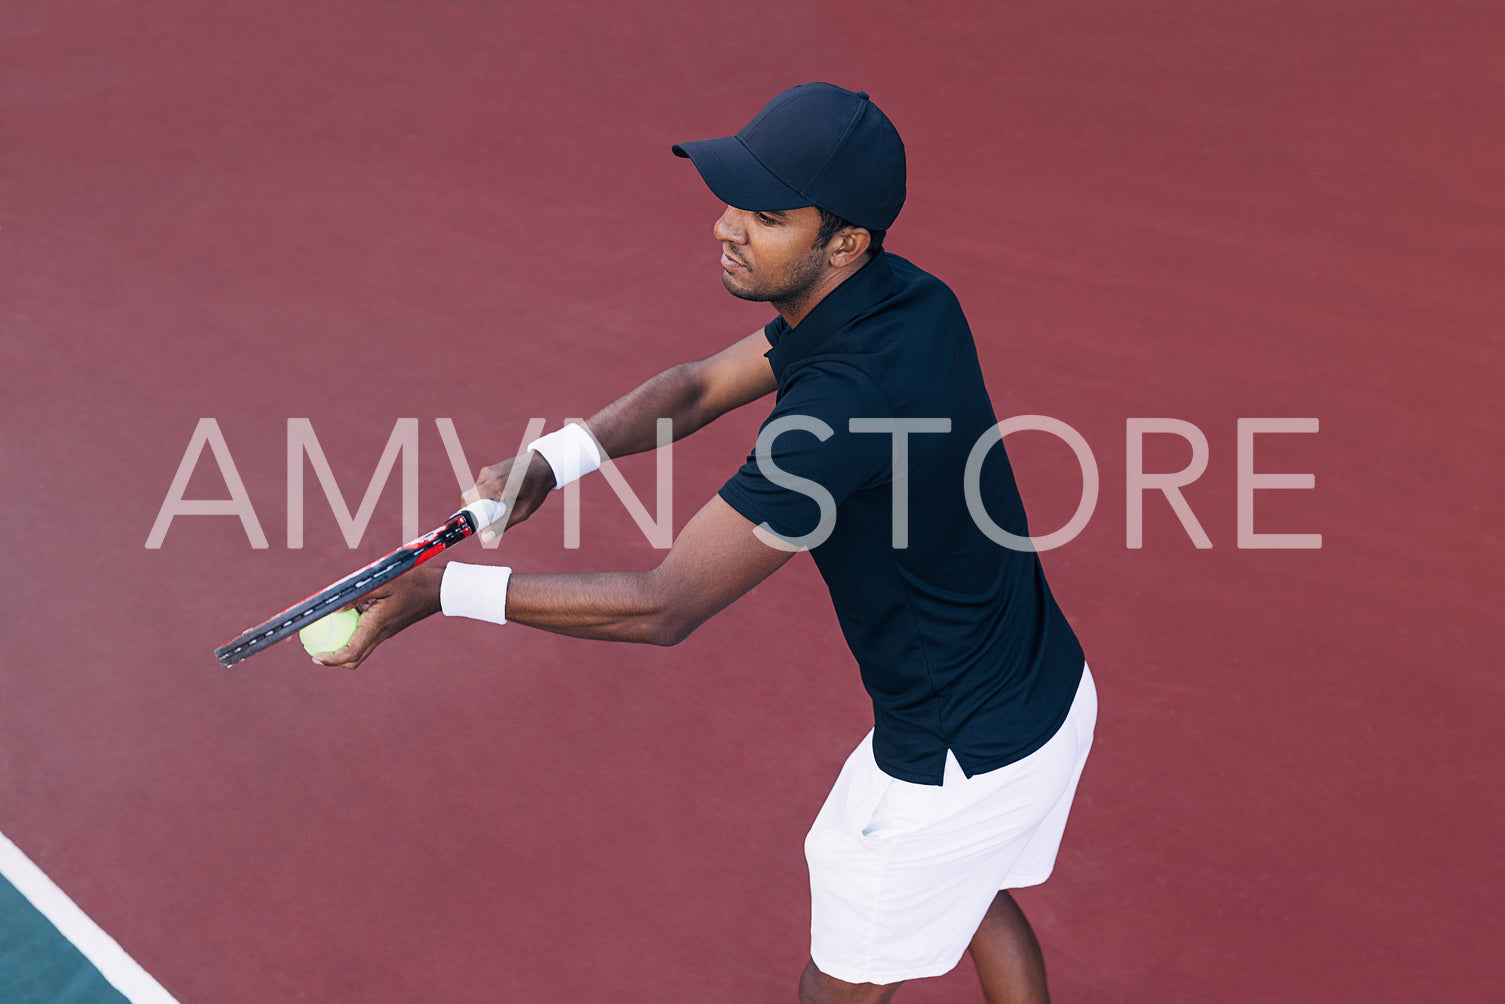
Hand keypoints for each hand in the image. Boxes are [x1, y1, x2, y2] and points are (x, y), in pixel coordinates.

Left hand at [312, 565, 444, 669]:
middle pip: (354, 658)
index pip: (352, 653)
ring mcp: (386, 632)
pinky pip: (367, 636)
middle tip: (315, 649)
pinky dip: (353, 633)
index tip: (315, 658)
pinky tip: (348, 614)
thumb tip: (332, 608)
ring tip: (326, 631)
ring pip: (361, 649)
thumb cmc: (413, 582)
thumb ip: (356, 596)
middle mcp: (381, 633)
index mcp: (377, 625)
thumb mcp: (382, 583)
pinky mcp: (388, 626)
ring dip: (342, 647)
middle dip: (334, 659)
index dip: (331, 660)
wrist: (438, 588)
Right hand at [463, 451, 555, 538]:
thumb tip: (485, 537)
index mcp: (496, 484)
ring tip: (502, 505)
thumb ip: (503, 524)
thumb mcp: (523, 510)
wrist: (543, 465)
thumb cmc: (536, 488)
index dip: (467, 514)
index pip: (468, 499)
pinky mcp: (488, 470)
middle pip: (469, 498)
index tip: (475, 524)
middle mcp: (488, 475)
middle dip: (476, 511)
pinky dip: (487, 495)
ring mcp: (487, 470)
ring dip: (483, 503)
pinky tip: (502, 497)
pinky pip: (481, 487)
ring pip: (474, 493)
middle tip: (491, 518)